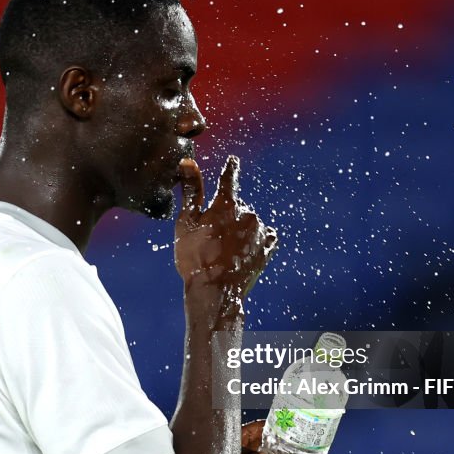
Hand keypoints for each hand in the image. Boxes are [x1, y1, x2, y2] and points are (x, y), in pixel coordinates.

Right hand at [175, 156, 277, 297]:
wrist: (214, 292)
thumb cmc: (195, 257)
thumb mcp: (186, 222)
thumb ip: (191, 190)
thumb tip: (188, 162)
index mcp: (227, 203)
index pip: (230, 177)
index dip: (230, 168)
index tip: (233, 161)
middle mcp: (248, 213)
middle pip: (237, 205)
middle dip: (226, 214)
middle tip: (210, 235)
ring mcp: (260, 232)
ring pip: (249, 222)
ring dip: (239, 228)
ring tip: (223, 249)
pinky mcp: (267, 250)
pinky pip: (264, 237)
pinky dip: (254, 239)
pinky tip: (241, 250)